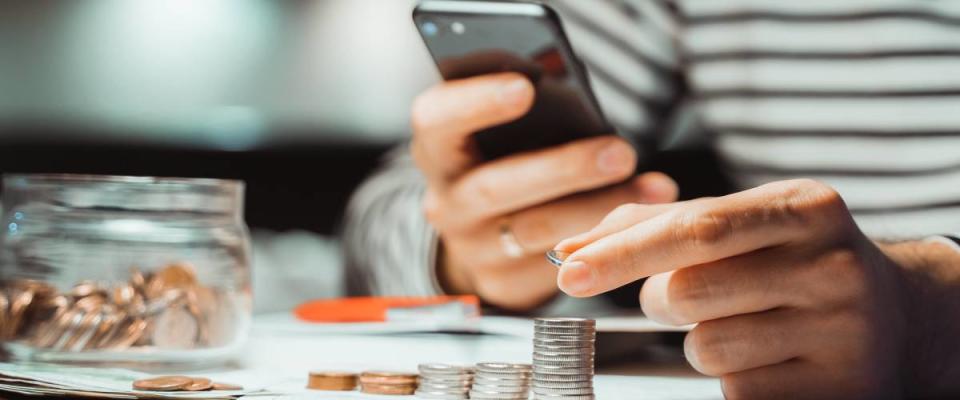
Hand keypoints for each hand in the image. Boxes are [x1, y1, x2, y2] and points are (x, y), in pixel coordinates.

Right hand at [410, 72, 676, 310]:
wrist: (476, 234)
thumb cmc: (499, 160)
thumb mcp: (494, 128)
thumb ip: (522, 103)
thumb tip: (567, 78)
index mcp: (436, 146)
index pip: (438, 119)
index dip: (478, 102)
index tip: (525, 88)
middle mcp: (445, 199)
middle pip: (495, 184)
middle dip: (564, 168)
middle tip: (620, 152)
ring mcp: (470, 246)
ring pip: (535, 230)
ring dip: (597, 209)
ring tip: (651, 189)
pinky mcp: (502, 282)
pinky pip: (554, 266)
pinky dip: (601, 244)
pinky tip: (640, 227)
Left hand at [553, 179, 959, 398]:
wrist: (895, 315)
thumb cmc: (792, 260)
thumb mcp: (744, 221)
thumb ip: (655, 225)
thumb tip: (570, 249)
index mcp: (806, 208)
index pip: (696, 229)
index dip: (624, 252)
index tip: (569, 270)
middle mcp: (832, 266)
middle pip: (690, 293)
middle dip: (661, 299)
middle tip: (683, 295)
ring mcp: (843, 333)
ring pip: (707, 349)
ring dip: (698, 341)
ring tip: (740, 323)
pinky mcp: (838, 389)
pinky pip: (738, 391)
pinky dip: (735, 376)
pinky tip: (771, 356)